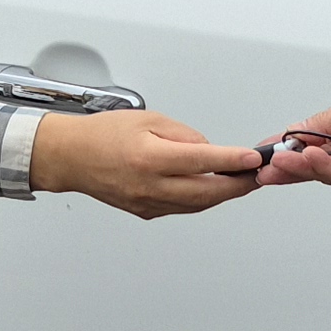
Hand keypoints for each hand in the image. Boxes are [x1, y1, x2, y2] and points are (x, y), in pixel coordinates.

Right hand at [31, 108, 262, 218]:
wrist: (71, 157)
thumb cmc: (102, 135)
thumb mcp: (148, 118)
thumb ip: (183, 134)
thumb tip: (210, 150)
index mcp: (150, 158)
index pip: (203, 161)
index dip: (233, 161)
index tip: (253, 158)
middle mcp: (149, 185)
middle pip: (207, 193)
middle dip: (238, 185)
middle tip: (258, 176)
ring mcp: (147, 203)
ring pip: (197, 206)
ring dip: (223, 195)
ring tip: (242, 182)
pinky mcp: (145, 212)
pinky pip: (182, 209)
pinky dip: (201, 200)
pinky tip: (212, 189)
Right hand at [255, 92, 330, 199]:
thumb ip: (318, 124)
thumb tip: (290, 132)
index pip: (303, 148)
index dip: (283, 150)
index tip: (261, 151)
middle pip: (306, 166)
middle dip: (283, 166)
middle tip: (261, 166)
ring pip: (318, 173)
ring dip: (297, 166)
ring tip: (279, 161)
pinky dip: (321, 167)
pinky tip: (308, 157)